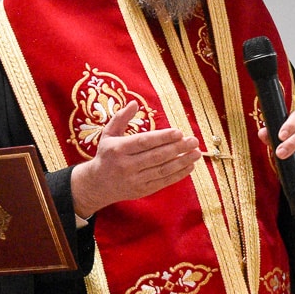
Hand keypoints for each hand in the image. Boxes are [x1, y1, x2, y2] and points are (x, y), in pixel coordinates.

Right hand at [71, 101, 200, 218]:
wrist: (97, 185)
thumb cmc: (106, 155)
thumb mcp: (108, 134)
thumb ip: (121, 118)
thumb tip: (134, 103)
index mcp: (118, 149)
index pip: (143, 142)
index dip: (162, 137)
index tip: (179, 132)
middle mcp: (126, 165)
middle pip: (156, 156)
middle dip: (177, 148)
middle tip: (194, 141)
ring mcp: (135, 180)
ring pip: (162, 170)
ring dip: (182, 162)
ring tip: (196, 153)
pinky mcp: (141, 190)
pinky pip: (163, 182)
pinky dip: (178, 175)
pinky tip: (189, 166)